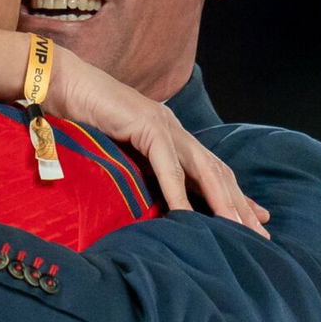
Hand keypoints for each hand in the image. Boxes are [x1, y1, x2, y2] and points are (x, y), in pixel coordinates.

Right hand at [48, 50, 270, 238]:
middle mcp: (174, 130)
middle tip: (260, 236)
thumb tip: (146, 204)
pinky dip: (179, 194)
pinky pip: (168, 167)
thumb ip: (135, 170)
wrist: (61, 85)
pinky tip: (187, 217)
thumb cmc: (80, 120)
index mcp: (170, 135)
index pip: (211, 169)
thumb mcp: (116, 152)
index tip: (255, 220)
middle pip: (217, 172)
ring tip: (236, 232)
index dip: (235, 194)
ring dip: (222, 203)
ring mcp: (163, 125)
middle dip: (240, 205)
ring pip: (203, 170)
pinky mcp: (147, 126)